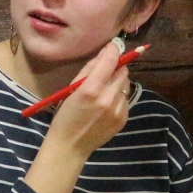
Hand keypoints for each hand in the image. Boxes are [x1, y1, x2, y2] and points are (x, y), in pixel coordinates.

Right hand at [45, 42, 132, 159]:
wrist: (71, 145)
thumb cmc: (66, 114)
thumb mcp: (72, 88)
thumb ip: (89, 69)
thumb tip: (105, 53)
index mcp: (91, 89)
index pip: (110, 60)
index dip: (113, 50)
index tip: (113, 47)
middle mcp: (108, 98)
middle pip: (123, 71)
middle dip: (115, 68)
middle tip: (104, 73)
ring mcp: (118, 110)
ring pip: (126, 84)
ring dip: (117, 83)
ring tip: (104, 92)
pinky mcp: (123, 119)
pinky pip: (125, 99)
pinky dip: (118, 97)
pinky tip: (106, 105)